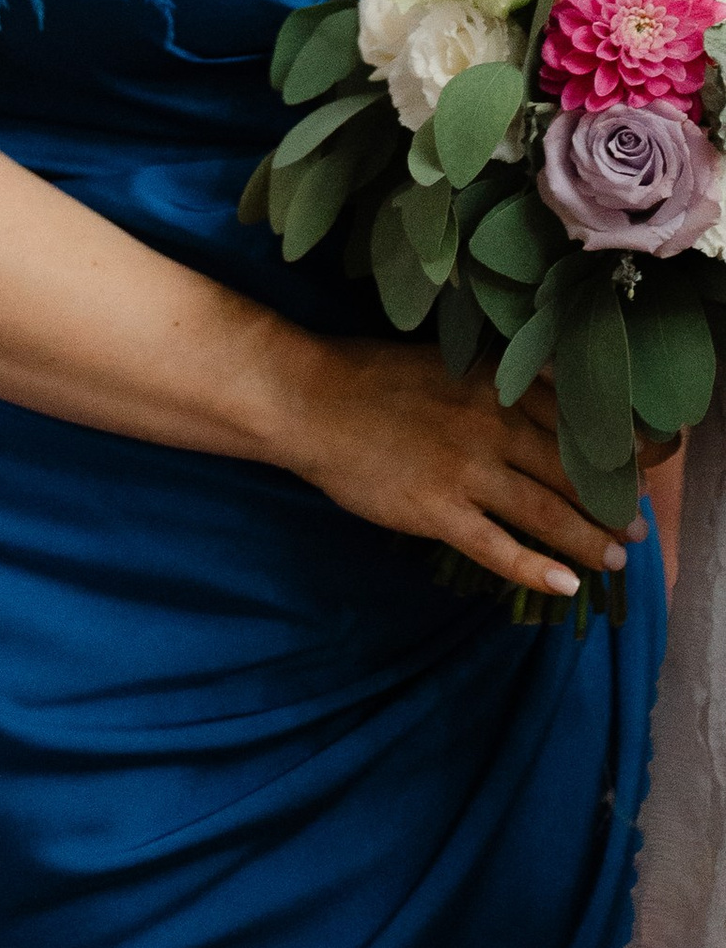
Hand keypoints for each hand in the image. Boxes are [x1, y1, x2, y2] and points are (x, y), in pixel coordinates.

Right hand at [279, 339, 637, 600]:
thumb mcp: (447, 362)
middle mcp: (492, 426)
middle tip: (636, 527)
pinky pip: (498, 548)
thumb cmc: (370, 376)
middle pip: (573, 471)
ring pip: (547, 512)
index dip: (616, 452)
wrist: (307, 399)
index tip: (640, 472)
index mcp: (496, 386)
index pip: (578, 421)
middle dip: (613, 503)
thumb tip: (548, 398)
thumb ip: (499, 381)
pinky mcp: (437, 510)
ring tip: (612, 559)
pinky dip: (536, 569)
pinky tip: (565, 585)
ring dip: (587, 539)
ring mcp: (465, 471)